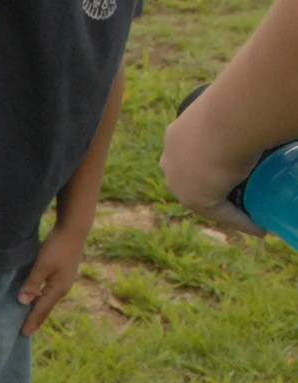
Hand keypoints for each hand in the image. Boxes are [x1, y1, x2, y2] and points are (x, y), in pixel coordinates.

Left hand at [18, 224, 87, 334]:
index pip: (41, 310)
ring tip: (27, 319)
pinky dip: (40, 299)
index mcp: (57, 289)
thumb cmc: (57, 247)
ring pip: (47, 301)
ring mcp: (62, 281)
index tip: (22, 334)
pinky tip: (33, 300)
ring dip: (37, 310)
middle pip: (45, 308)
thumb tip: (23, 302)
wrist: (74, 230)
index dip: (31, 322)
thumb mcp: (42, 266)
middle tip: (24, 332)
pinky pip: (48, 292)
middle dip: (35, 320)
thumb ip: (32, 284)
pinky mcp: (61, 274)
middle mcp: (62, 289)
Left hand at [161, 110, 267, 235]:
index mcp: (176, 136)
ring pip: (206, 198)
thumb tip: (264, 103)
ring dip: (227, 206)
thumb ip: (242, 108)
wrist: (232, 116)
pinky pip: (221, 214)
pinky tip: (258, 227)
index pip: (191, 155)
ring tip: (252, 210)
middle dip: (213, 187)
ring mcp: (179, 182)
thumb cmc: (240, 102)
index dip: (211, 163)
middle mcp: (170, 161)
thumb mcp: (234, 104)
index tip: (230, 168)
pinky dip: (242, 221)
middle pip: (194, 179)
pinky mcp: (195, 199)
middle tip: (239, 190)